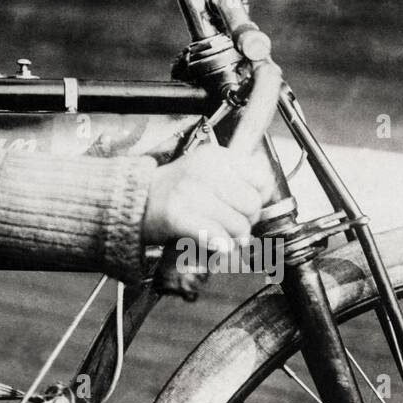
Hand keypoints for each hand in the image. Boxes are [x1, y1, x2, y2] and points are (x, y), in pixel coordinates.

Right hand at [140, 144, 274, 252]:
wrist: (136, 201)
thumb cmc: (175, 190)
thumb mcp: (207, 170)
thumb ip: (237, 177)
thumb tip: (266, 192)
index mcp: (215, 156)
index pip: (260, 178)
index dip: (259, 196)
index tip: (246, 204)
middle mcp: (204, 170)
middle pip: (252, 205)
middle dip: (247, 221)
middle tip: (232, 224)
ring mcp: (190, 192)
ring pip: (238, 225)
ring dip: (233, 238)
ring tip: (221, 235)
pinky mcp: (178, 215)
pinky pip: (217, 237)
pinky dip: (220, 245)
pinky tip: (215, 244)